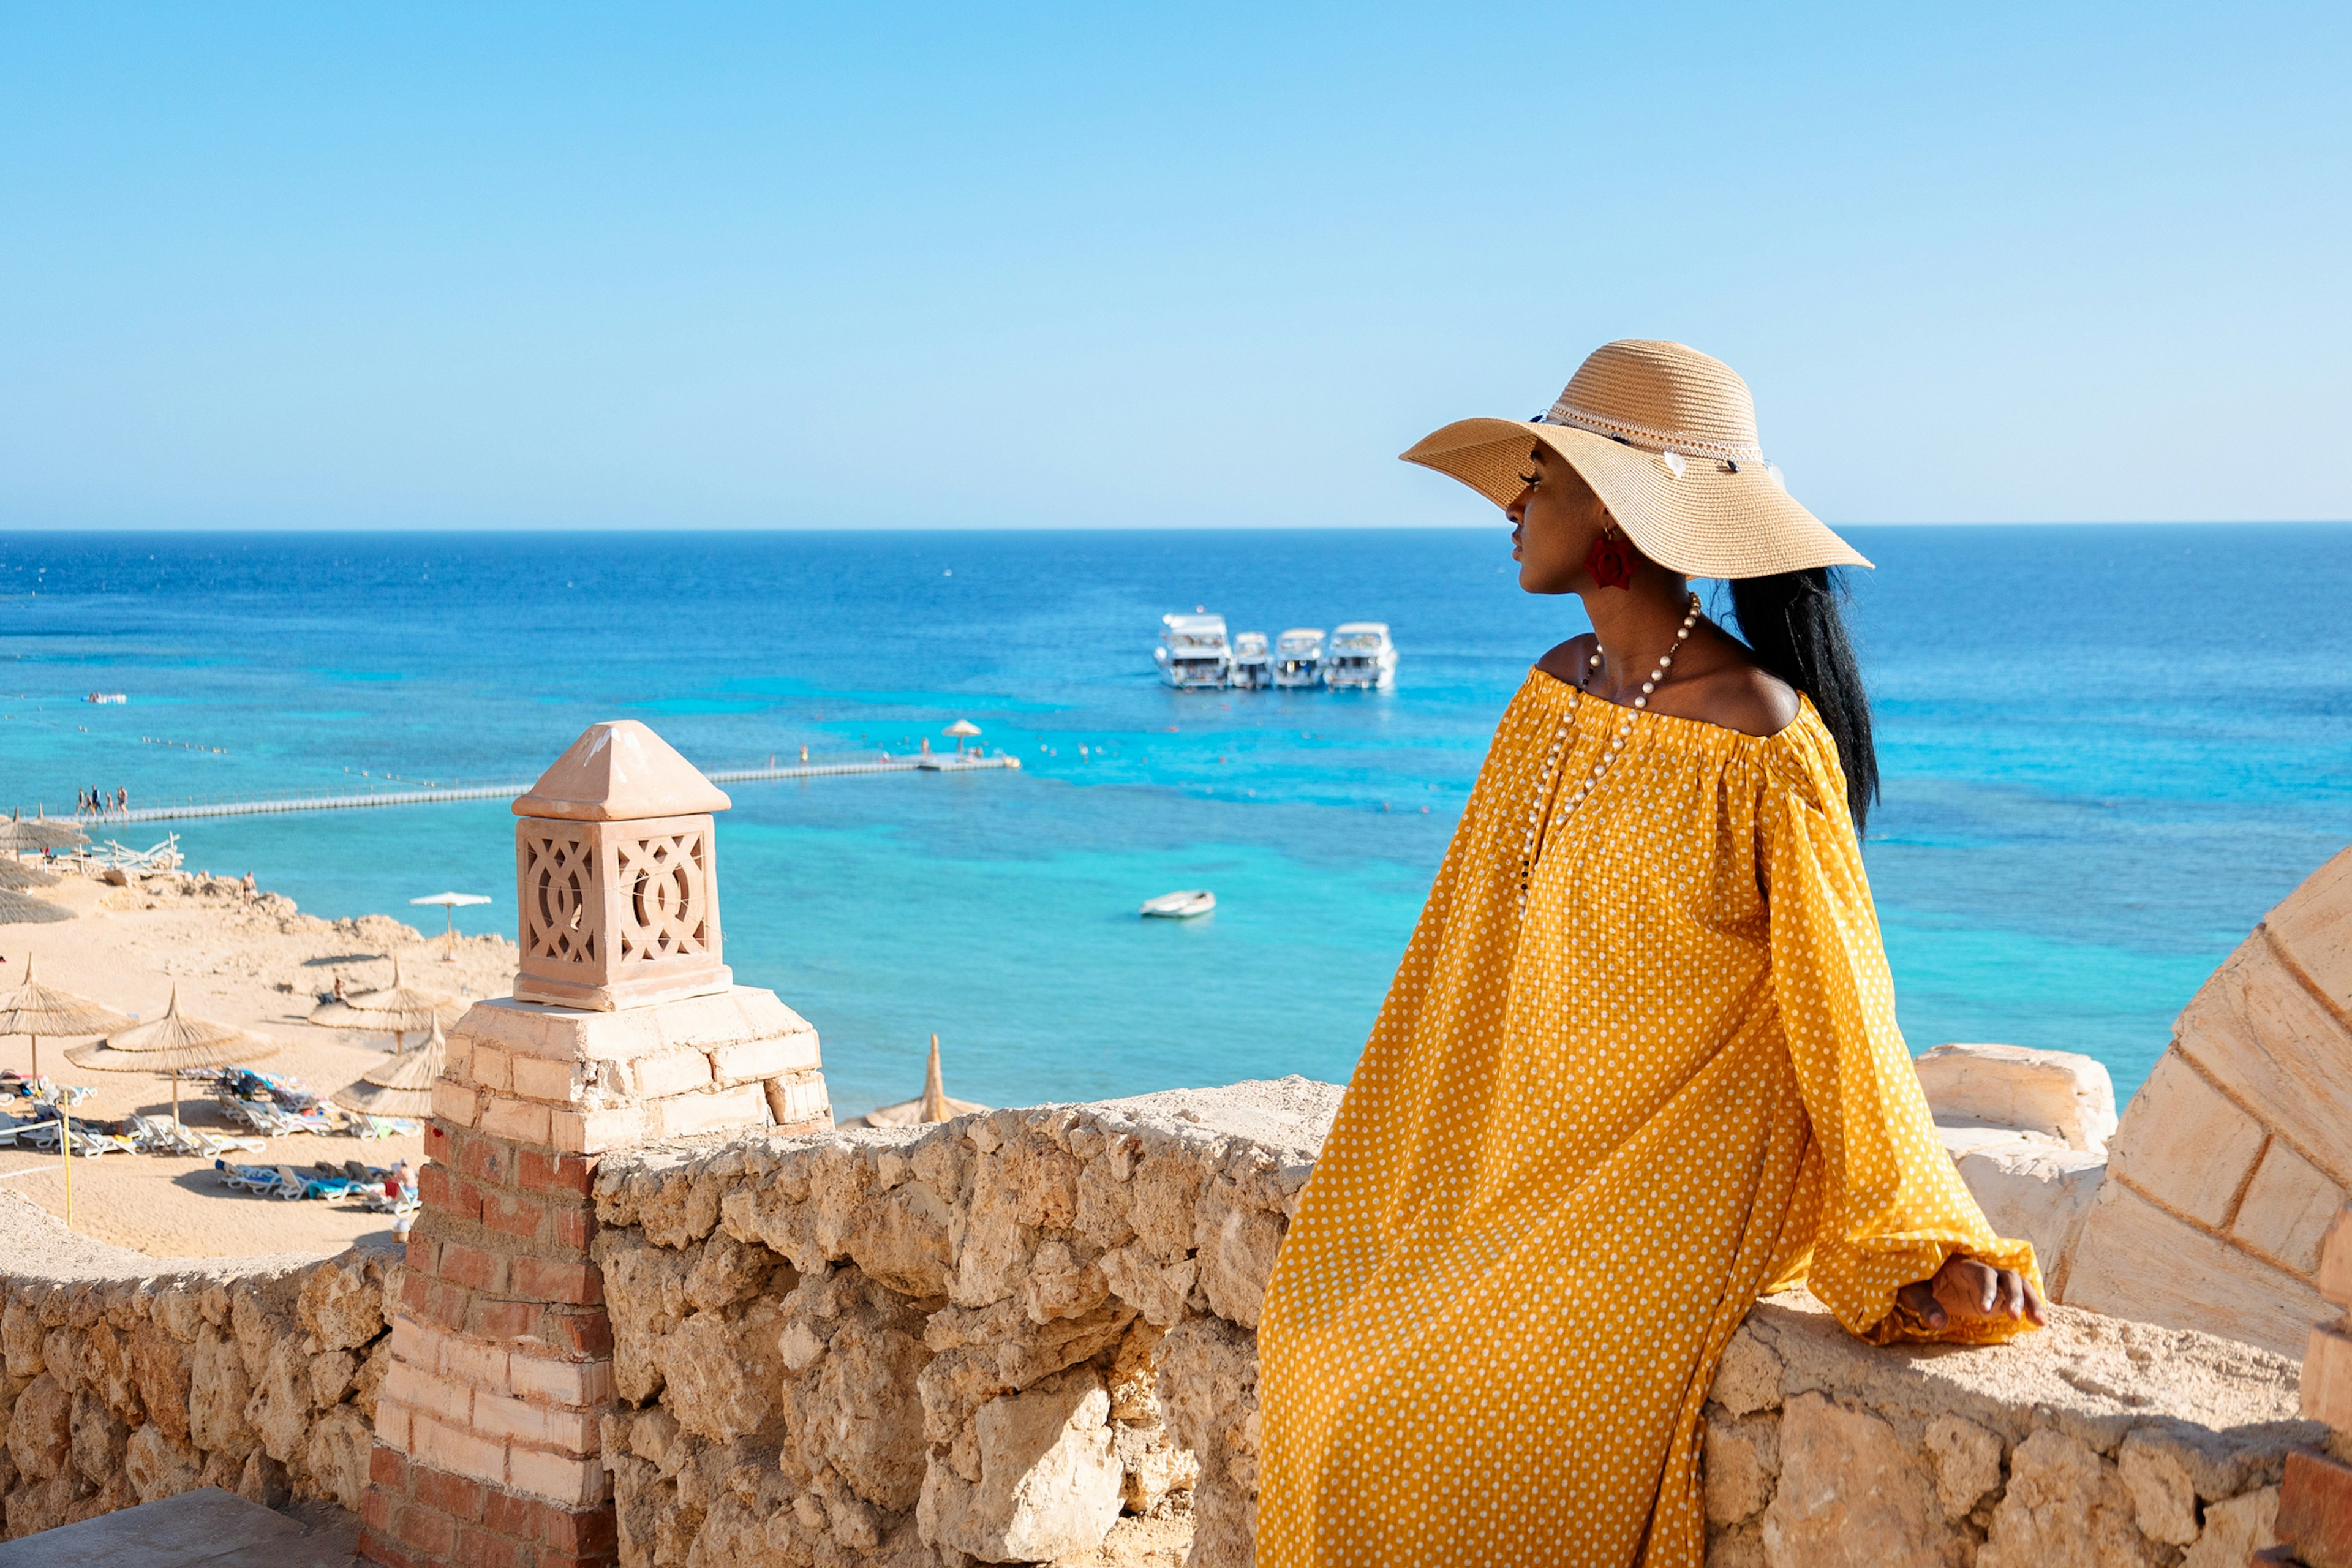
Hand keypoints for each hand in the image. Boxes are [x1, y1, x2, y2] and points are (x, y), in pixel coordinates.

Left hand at [1896, 1254, 2045, 1331]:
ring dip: (2030, 1301)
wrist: (1921, 1282)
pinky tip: (2039, 1323)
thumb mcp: (1913, 1292)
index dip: (1987, 1289)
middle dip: (2016, 1295)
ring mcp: (1993, 1283)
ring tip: (2040, 1323)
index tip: (1986, 1310)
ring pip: (2019, 1285)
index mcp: (1962, 1266)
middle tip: (2015, 1317)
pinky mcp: (1999, 1296)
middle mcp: (1982, 1271)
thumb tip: (1938, 1323)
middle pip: (2008, 1276)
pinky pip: (2020, 1297)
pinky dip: (2030, 1307)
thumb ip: (1926, 1305)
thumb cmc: (1916, 1283)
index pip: (1982, 1273)